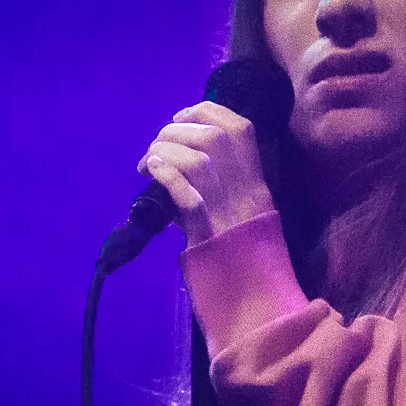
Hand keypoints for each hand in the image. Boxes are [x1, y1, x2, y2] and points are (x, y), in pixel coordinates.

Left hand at [136, 101, 276, 243]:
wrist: (253, 294)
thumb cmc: (242, 249)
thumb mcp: (241, 207)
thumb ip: (220, 180)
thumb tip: (178, 153)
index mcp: (258, 180)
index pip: (239, 126)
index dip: (205, 111)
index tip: (180, 117)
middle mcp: (247, 190)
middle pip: (212, 137)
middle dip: (176, 131)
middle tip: (156, 144)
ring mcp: (228, 211)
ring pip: (197, 160)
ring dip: (165, 151)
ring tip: (147, 161)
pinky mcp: (207, 233)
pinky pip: (187, 195)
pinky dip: (165, 175)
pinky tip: (150, 170)